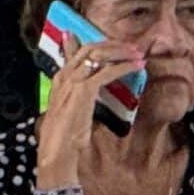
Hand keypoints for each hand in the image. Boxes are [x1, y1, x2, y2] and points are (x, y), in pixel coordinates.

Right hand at [35, 37, 140, 178]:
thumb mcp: (73, 110)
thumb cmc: (65, 136)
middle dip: (113, 44)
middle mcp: (65, 76)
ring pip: (98, 55)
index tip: (118, 44)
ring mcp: (73, 82)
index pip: (80, 51)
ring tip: (137, 54)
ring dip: (121, 52)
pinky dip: (124, 66)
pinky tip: (136, 66)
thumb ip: (81, 96)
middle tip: (132, 46)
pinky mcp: (84, 91)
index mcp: (60, 78)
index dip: (101, 44)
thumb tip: (92, 90)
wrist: (56, 150)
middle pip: (90, 48)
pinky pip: (106, 72)